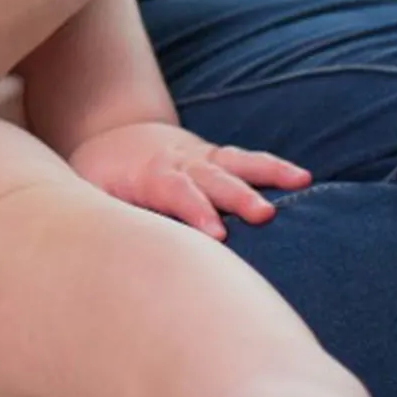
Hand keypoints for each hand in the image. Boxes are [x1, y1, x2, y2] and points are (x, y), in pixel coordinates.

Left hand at [67, 120, 310, 238]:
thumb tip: (112, 256)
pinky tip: (303, 177)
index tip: (217, 235)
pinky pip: (247, 160)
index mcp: (149, 176)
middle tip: (263, 214)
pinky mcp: (217, 159)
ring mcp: (202, 160)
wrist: (114, 139)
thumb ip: (107, 218)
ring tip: (299, 181)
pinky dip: (274, 166)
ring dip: (265, 173)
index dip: (195, 211)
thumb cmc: (104, 179)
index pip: (174, 192)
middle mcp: (180, 164)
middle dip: (236, 196)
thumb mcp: (93, 194)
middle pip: (211, 178)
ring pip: (235, 163)